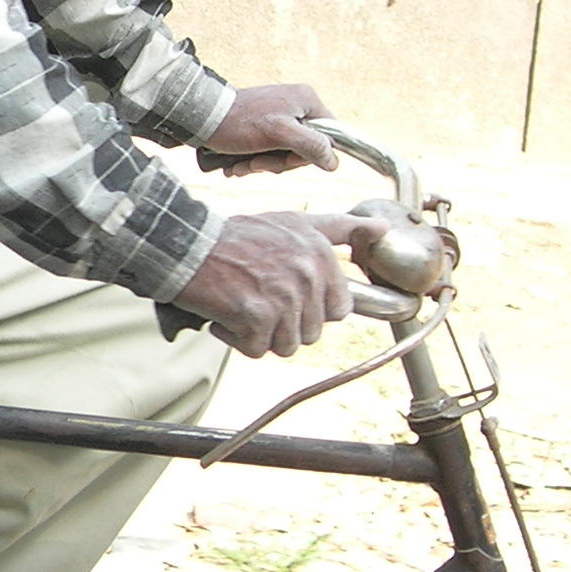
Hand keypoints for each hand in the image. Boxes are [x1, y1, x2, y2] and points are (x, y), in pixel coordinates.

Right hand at [172, 210, 393, 358]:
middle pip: (312, 331)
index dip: (313, 309)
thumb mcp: (294, 222)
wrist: (187, 244)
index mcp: (320, 255)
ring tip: (242, 307)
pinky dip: (237, 339)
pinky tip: (225, 316)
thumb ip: (341, 227)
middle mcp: (307, 275)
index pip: (340, 308)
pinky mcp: (257, 317)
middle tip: (259, 300)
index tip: (288, 298)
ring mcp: (283, 298)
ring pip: (286, 344)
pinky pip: (256, 349)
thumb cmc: (237, 236)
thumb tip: (383, 229)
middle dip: (285, 323)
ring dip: (261, 334)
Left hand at [199, 83, 336, 176]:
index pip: (328, 136)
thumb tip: (334, 162)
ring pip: (284, 151)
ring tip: (243, 164)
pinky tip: (238, 164)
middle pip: (304, 147)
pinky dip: (254, 159)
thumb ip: (310, 146)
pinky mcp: (264, 123)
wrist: (201, 117)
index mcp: (307, 100)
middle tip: (256, 163)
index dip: (309, 155)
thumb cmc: (239, 124)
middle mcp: (297, 104)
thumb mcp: (279, 135)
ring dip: (263, 164)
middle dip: (278, 162)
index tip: (286, 160)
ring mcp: (280, 114)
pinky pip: (269, 148)